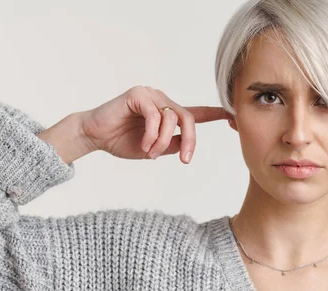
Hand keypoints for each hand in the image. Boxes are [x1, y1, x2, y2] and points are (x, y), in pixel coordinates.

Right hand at [80, 86, 230, 163]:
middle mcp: (162, 101)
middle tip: (185, 159)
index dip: (215, 114)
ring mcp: (151, 95)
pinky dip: (152, 134)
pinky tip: (144, 145)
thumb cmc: (122, 141)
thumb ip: (172, 145)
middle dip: (190, 141)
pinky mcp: (138, 94)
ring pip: (172, 119)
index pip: (195, 113)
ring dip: (163, 142)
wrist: (95, 136)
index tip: (232, 116)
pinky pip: (155, 116)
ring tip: (151, 152)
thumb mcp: (154, 149)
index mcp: (168, 114)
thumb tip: (187, 146)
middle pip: (188, 118)